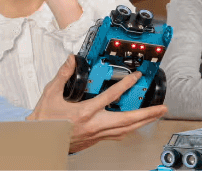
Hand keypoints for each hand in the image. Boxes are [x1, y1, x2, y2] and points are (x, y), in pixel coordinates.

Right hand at [28, 56, 166, 152]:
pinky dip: (128, 130)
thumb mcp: (51, 94)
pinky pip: (117, 135)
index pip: (112, 96)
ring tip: (154, 116)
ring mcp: (97, 135)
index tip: (137, 77)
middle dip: (147, 114)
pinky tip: (134, 127)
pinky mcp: (95, 140)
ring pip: (125, 130)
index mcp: (86, 112)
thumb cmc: (45, 121)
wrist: (40, 141)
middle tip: (162, 108)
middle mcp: (95, 125)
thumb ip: (63, 75)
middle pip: (128, 120)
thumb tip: (72, 60)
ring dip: (142, 123)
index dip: (127, 85)